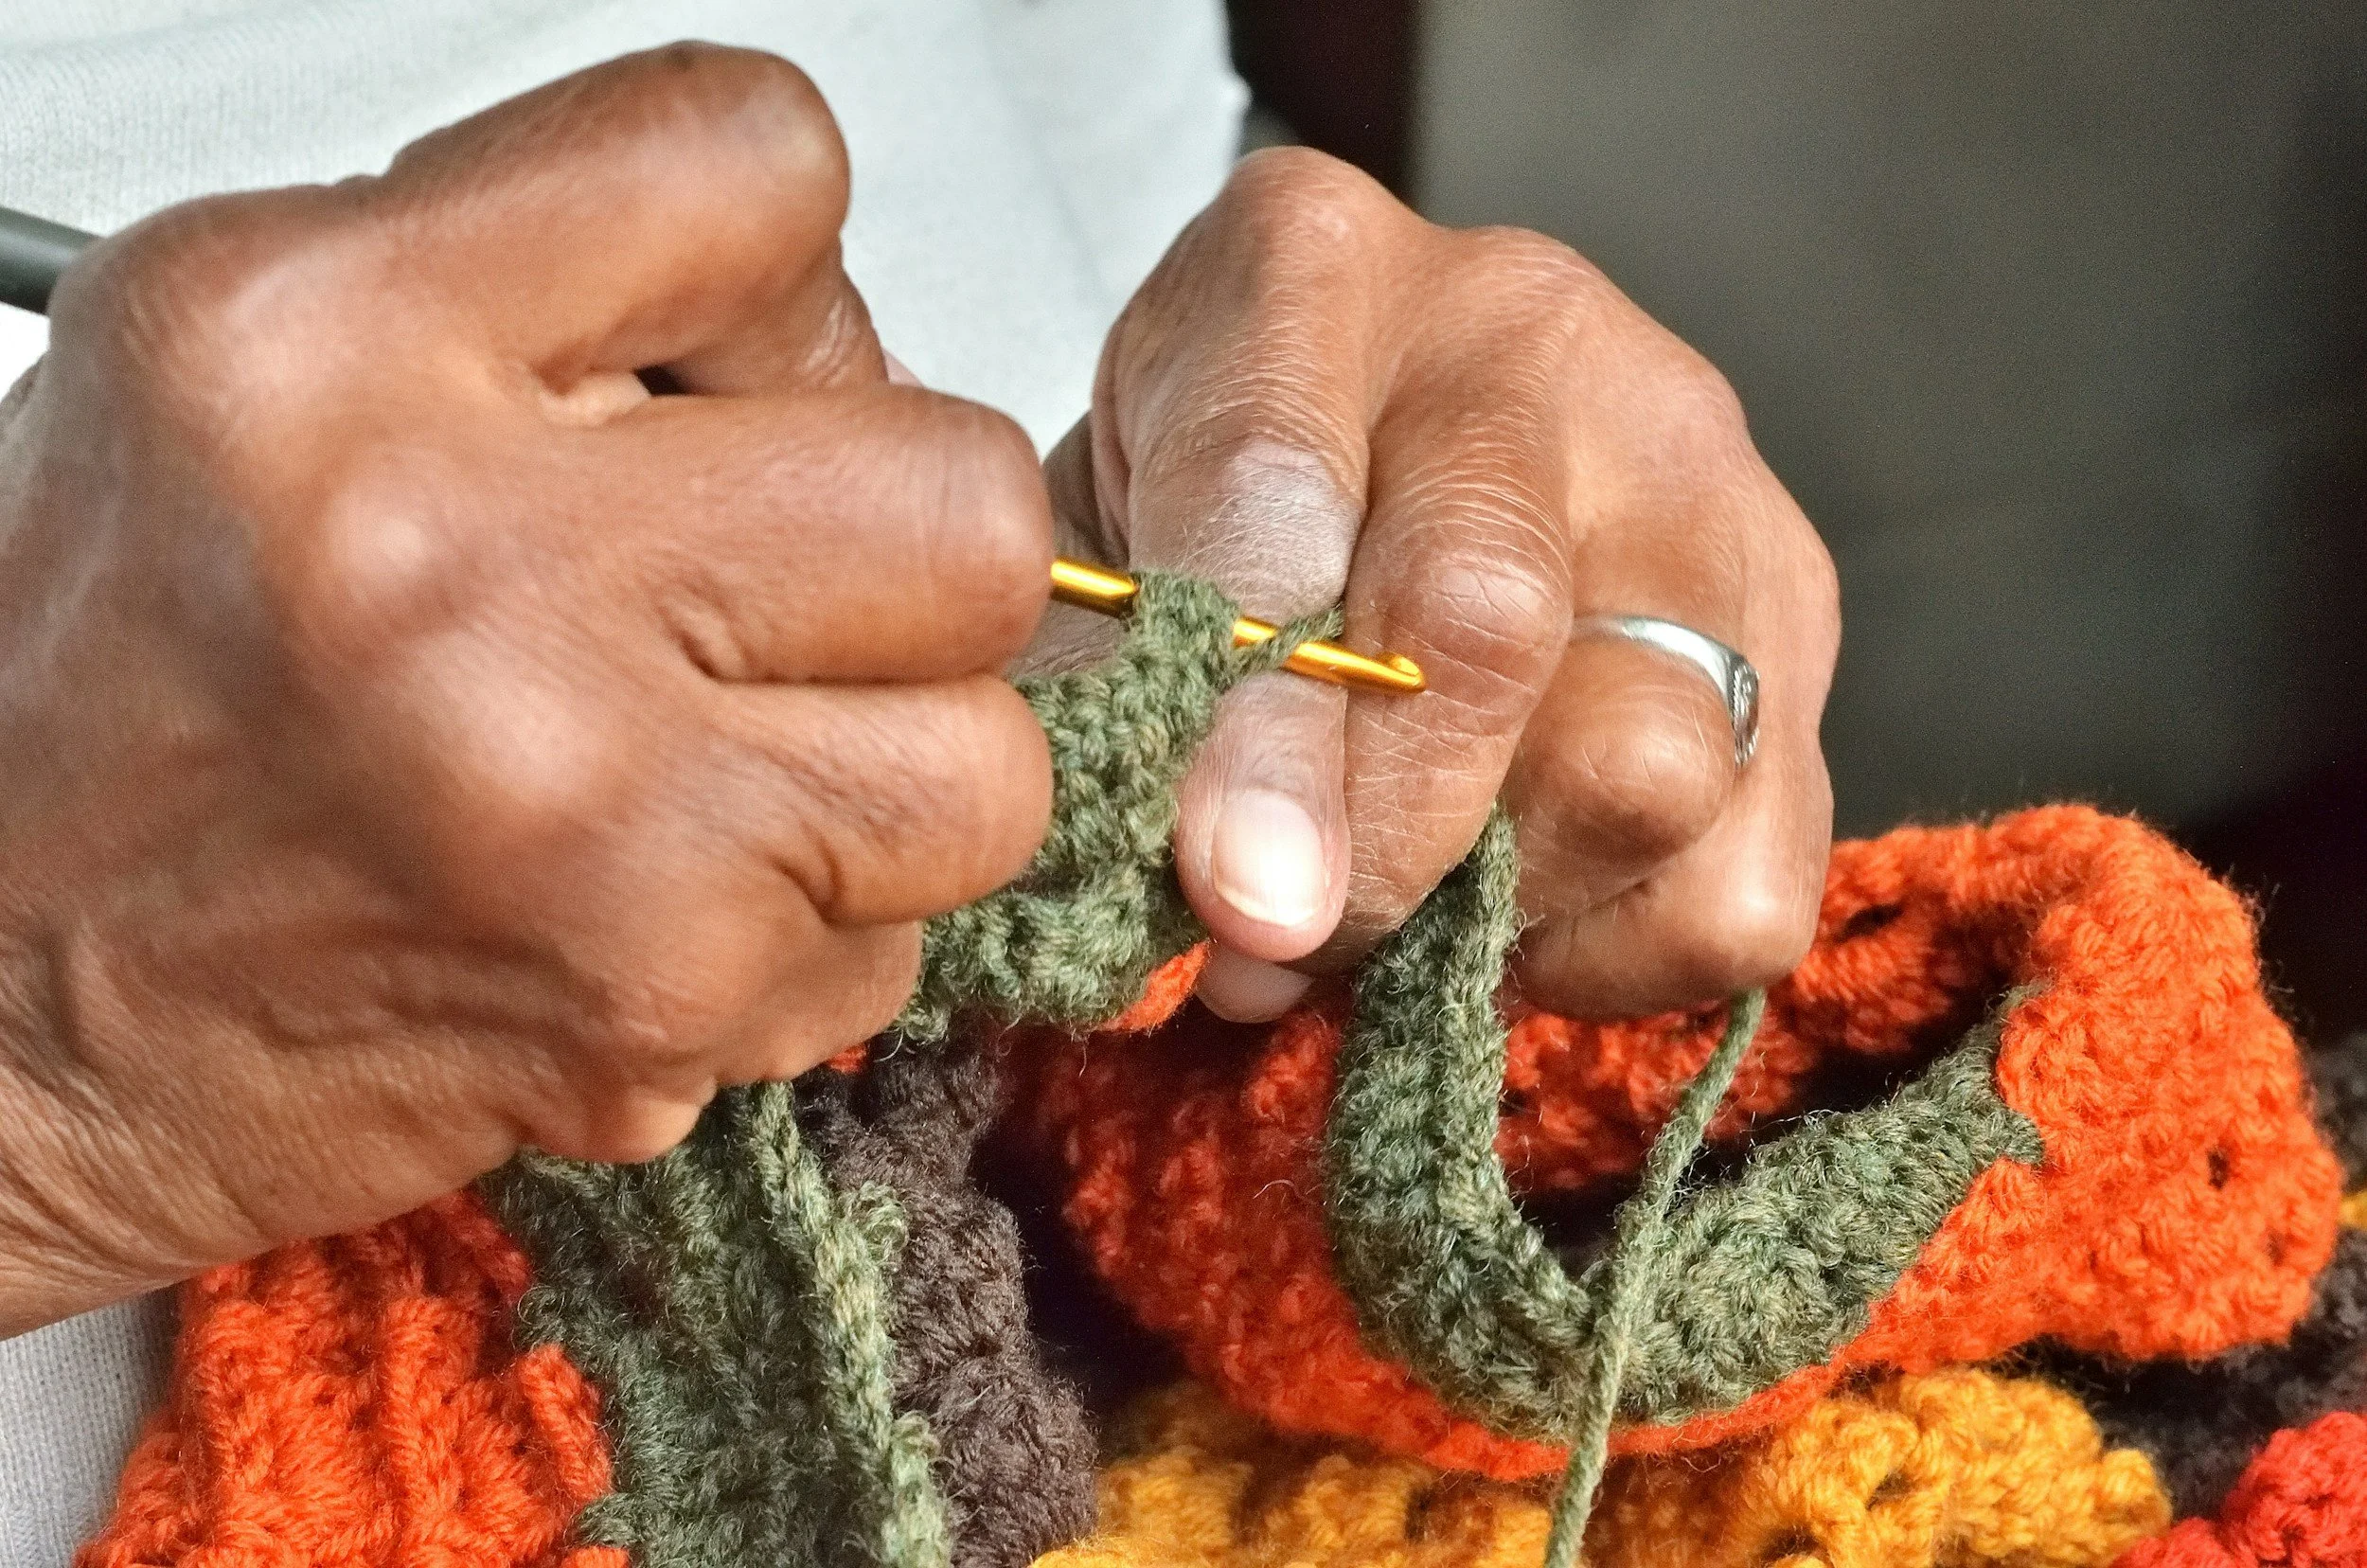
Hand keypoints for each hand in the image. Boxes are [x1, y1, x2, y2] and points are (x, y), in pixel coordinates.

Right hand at [0, 45, 1052, 1334]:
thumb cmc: (101, 689)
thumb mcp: (246, 369)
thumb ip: (543, 293)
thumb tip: (831, 346)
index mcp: (320, 343)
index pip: (762, 166)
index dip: (788, 285)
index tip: (732, 376)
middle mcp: (455, 566)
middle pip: (965, 491)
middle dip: (905, 545)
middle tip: (776, 591)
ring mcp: (577, 806)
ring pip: (990, 752)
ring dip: (892, 762)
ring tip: (719, 762)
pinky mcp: (649, 1001)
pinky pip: (902, 940)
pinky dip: (813, 929)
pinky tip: (652, 903)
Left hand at [1042, 148, 1837, 1022]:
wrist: (1361, 460)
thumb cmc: (1191, 515)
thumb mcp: (1096, 557)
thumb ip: (1117, 698)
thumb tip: (1231, 922)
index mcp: (1306, 270)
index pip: (1280, 488)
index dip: (1254, 725)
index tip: (1233, 893)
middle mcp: (1525, 337)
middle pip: (1487, 619)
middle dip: (1380, 839)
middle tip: (1291, 939)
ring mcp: (1694, 469)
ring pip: (1648, 761)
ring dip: (1502, 901)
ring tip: (1401, 914)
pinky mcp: (1796, 617)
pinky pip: (1743, 878)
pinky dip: (1618, 950)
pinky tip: (1518, 902)